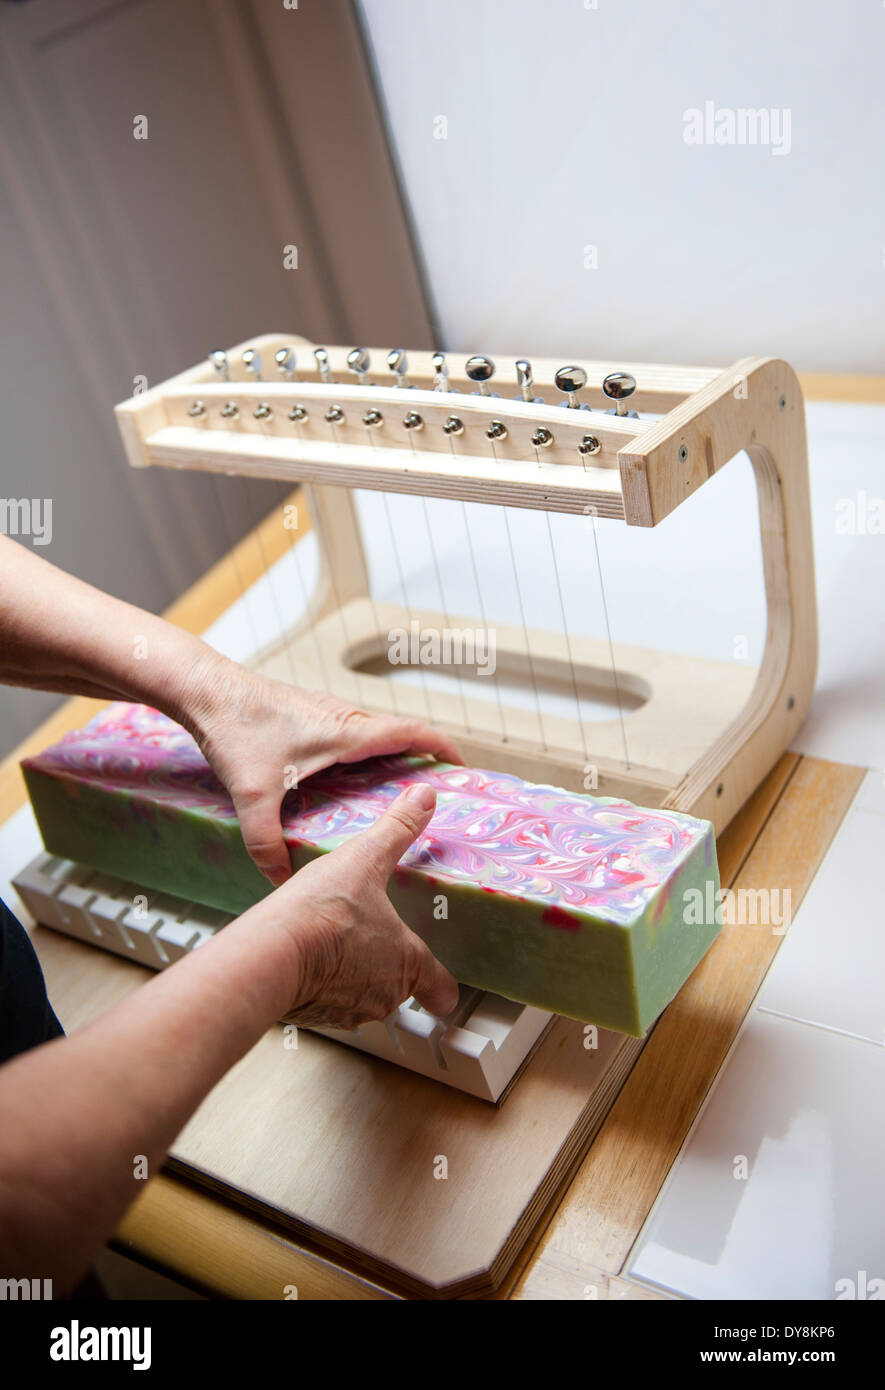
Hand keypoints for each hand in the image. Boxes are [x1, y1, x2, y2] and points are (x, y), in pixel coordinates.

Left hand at [184, 655, 461, 886]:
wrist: (204, 688)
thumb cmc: (235, 728)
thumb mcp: (251, 792)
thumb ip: (265, 840)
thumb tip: (279, 879)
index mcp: (347, 731)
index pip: (413, 733)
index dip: (443, 748)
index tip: (464, 768)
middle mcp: (343, 717)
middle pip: (400, 735)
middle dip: (423, 760)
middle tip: (437, 794)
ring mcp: (325, 713)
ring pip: (373, 734)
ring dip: (394, 756)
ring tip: (401, 792)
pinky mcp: (307, 714)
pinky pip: (351, 734)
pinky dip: (366, 753)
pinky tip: (349, 781)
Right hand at [263, 781, 458, 1026]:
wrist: (269, 954)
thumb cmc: (322, 912)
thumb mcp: (365, 859)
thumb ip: (397, 830)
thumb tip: (423, 797)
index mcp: (408, 962)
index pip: (442, 992)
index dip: (441, 988)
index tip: (439, 987)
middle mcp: (385, 995)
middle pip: (398, 990)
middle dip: (385, 966)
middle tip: (369, 937)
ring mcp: (349, 1011)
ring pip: (361, 999)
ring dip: (351, 976)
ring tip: (334, 942)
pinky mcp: (314, 1017)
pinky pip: (326, 1005)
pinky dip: (320, 985)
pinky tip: (307, 956)